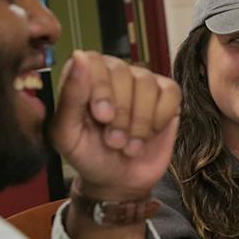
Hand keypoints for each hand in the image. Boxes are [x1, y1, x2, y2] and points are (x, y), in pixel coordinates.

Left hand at [48, 50, 179, 198]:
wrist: (119, 181)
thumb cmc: (89, 156)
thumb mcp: (67, 135)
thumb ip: (69, 98)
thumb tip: (79, 56)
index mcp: (84, 76)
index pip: (94, 60)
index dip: (101, 88)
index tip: (102, 117)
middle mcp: (114, 73)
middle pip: (123, 72)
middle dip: (120, 114)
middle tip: (113, 141)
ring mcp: (142, 82)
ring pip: (146, 84)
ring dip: (139, 122)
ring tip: (129, 145)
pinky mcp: (167, 95)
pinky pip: (170, 93)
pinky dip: (160, 118)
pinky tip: (150, 135)